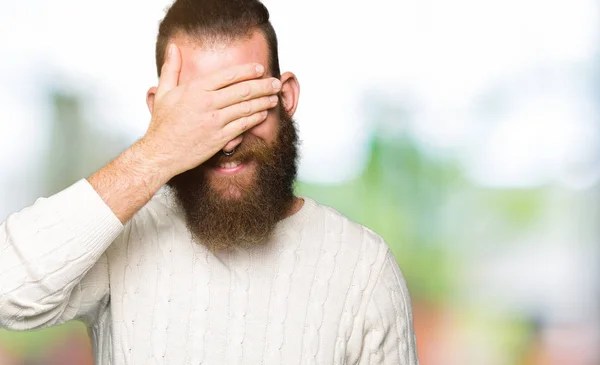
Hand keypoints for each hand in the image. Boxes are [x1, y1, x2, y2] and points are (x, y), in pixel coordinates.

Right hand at [142, 43, 280, 178]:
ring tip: (274, 98)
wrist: (161, 153)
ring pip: (247, 108)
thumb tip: (174, 47)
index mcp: (196, 89)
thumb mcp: (164, 92)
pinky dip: (256, 119)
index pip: (228, 75)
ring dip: (264, 102)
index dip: (247, 70)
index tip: (260, 68)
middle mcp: (208, 103)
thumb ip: (171, 68)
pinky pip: (243, 126)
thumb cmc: (162, 123)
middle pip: (243, 90)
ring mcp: (215, 122)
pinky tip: (263, 114)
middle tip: (276, 83)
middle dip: (263, 85)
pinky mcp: (220, 138)